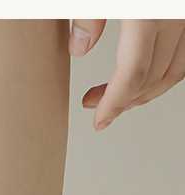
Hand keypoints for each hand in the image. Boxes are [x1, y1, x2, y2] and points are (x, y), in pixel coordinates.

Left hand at [69, 19, 184, 129]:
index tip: (99, 121)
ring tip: (114, 95)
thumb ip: (89, 16)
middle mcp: (175, 17)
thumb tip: (78, 49)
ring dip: (144, 91)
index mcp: (149, 14)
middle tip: (93, 103)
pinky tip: (142, 75)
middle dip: (122, 100)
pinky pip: (184, 55)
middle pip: (152, 77)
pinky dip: (164, 72)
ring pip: (173, 71)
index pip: (132, 73)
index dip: (113, 103)